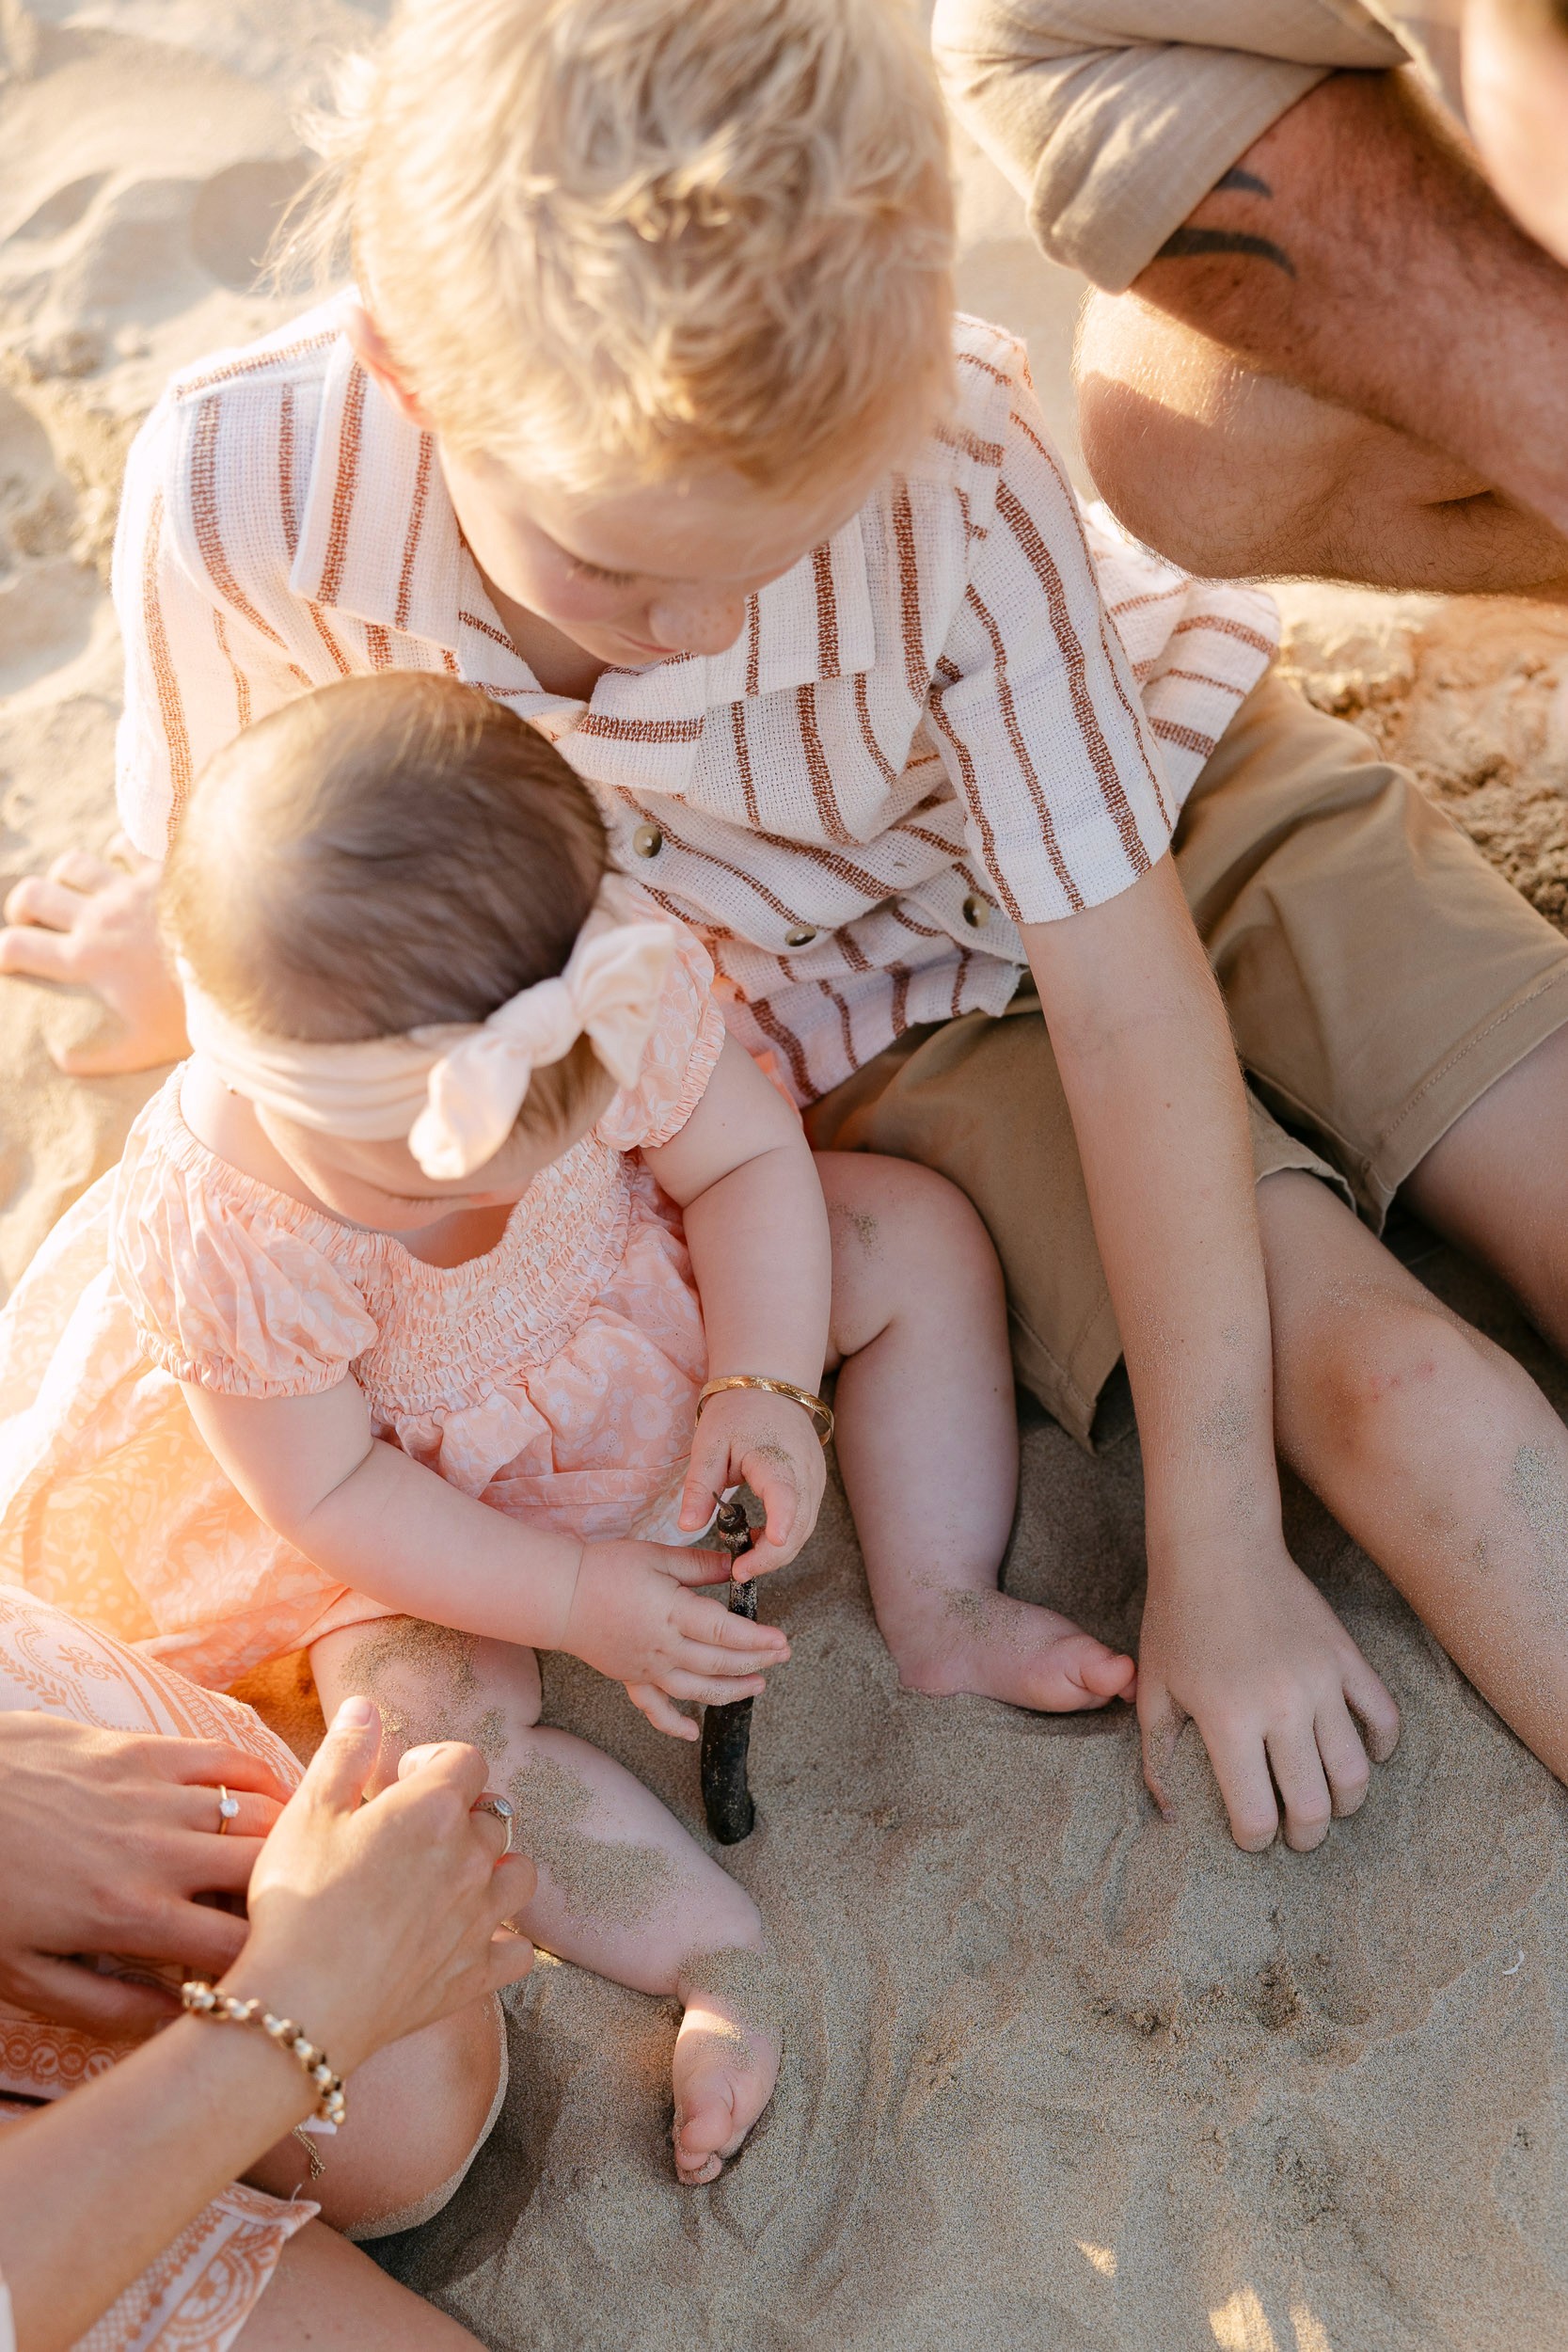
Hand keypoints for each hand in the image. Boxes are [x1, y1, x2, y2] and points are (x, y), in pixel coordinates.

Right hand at [0, 840, 187, 1073]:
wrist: (246, 970)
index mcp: (87, 960)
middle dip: (23, 907)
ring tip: (77, 892)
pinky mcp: (162, 871)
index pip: (18, 947)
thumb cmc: (191, 1015)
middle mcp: (99, 918)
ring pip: (73, 865)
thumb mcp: (139, 1049)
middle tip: (32, 920)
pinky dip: (119, 851)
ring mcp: (129, 890)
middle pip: (34, 895)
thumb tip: (58, 1056)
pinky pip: (127, 845)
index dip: (3, 952)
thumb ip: (93, 1056)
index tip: (8, 960)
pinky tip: (125, 864)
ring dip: (66, 877)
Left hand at [0, 1714, 288, 2032]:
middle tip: (289, 1918)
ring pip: (259, 1814)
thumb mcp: (22, 1977)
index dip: (267, 1966)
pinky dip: (261, 1780)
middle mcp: (157, 1853)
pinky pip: (226, 1758)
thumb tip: (180, 2019)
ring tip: (297, 1863)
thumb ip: (106, 2006)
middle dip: (290, 1900)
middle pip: (267, 1875)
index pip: (239, 1947)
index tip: (269, 1974)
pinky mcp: (141, 1749)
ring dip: (286, 1842)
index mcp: (130, 1916)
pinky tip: (273, 1800)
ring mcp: (153, 1794)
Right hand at [230, 1699, 535, 2077]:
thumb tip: (366, 1705)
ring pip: (519, 1875)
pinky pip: (518, 1951)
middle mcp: (471, 1858)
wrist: (304, 2001)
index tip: (400, 1778)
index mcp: (434, 1809)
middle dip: (460, 1814)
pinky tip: (475, 1939)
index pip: (467, 1759)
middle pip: (492, 1816)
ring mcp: (479, 1919)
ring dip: (495, 1869)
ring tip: (454, 1877)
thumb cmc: (299, 1899)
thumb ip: (345, 1751)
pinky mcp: (474, 1974)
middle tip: (413, 1834)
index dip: (435, 1761)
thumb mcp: (309, 1811)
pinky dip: (505, 1941)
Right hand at [561, 1538, 790, 1739]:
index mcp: (672, 1613)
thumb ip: (699, 1565)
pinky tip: (691, 1733)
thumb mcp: (657, 1557)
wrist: (558, 1596)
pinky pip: (654, 1709)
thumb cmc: (605, 1570)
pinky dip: (673, 1724)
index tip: (781, 1640)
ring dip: (730, 1692)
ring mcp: (647, 1668)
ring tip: (757, 1686)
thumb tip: (734, 1566)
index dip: (757, 1639)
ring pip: (696, 1690)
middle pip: (717, 1663)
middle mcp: (663, 1648)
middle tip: (781, 1656)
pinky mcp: (631, 1678)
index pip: (725, 1633)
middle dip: (754, 1663)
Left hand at [676, 1388, 825, 1574]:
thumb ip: (699, 1488)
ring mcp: (815, 1481)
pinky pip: (805, 1521)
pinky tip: (759, 1539)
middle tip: (738, 1572)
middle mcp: (805, 1472)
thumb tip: (687, 1528)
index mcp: (775, 1457)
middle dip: (771, 1556)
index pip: (784, 1496)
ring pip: (805, 1530)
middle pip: (799, 1526)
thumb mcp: (708, 1445)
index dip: (779, 1524)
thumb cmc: (736, 1414)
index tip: (765, 1547)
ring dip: (778, 1551)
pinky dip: (785, 1538)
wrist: (769, 1388)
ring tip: (744, 1559)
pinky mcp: (815, 1487)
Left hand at [1137, 1538, 1400, 1851]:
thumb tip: (1171, 1816)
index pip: (1256, 1814)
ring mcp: (1321, 1681)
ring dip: (1346, 1803)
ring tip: (1329, 1807)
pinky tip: (1364, 1756)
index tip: (1250, 1838)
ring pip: (1356, 1772)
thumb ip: (1158, 1757)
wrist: (1217, 1548)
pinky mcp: (1346, 1657)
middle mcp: (1281, 1707)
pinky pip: (1384, 1717)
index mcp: (1228, 1720)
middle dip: (1306, 1836)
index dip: (1253, 1840)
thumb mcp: (1154, 1688)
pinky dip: (1382, 1747)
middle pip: (1315, 1805)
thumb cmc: (1177, 1618)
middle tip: (1297, 1838)